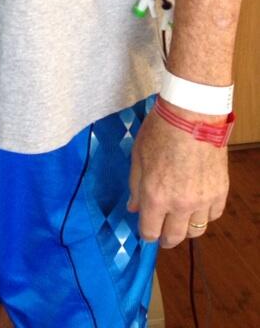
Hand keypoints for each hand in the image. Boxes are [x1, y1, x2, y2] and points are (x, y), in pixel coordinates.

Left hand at [128, 103, 228, 247]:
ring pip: (196, 231)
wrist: (192, 115)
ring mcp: (203, 200)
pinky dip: (204, 215)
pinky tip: (197, 205)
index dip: (146, 234)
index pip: (150, 231)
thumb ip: (135, 186)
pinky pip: (213, 215)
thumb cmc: (159, 131)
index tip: (145, 230)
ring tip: (180, 220)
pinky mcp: (220, 192)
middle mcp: (180, 204)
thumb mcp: (138, 156)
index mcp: (156, 196)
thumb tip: (134, 207)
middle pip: (174, 237)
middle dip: (165, 239)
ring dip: (186, 229)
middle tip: (162, 235)